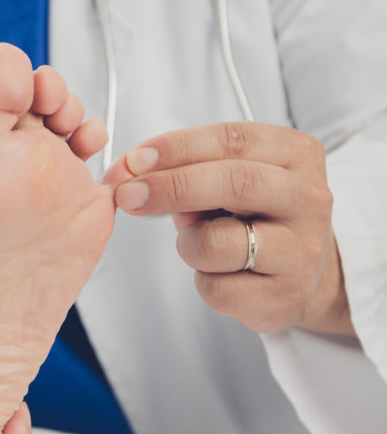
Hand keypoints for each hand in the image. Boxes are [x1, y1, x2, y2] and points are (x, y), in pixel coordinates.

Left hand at [103, 122, 353, 336]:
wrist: (298, 275)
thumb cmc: (249, 217)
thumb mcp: (223, 181)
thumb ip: (181, 169)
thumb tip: (125, 171)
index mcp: (295, 154)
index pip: (233, 139)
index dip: (177, 147)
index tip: (135, 159)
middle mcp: (308, 198)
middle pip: (234, 181)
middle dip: (171, 186)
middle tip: (128, 195)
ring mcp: (301, 249)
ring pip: (219, 241)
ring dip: (187, 243)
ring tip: (196, 244)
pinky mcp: (287, 294)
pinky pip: (219, 288)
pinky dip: (202, 280)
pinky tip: (218, 273)